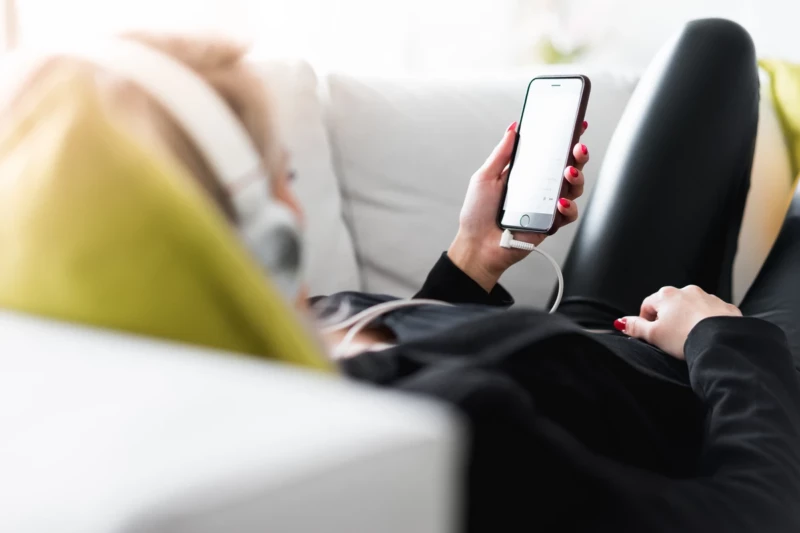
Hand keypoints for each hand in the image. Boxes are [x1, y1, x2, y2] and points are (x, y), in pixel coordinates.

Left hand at [448, 120, 589, 290]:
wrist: (477, 245)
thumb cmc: (477, 214)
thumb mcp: (485, 177)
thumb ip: (502, 153)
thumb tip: (513, 128)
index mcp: (527, 172)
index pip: (550, 151)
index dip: (565, 138)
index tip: (576, 124)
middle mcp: (540, 187)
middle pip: (569, 166)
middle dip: (578, 154)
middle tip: (577, 148)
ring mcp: (547, 205)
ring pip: (575, 187)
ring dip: (577, 177)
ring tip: (568, 172)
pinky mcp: (551, 224)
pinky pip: (569, 214)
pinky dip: (568, 207)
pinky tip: (559, 203)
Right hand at [615, 285, 742, 359]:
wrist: (721, 342)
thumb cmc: (685, 337)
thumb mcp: (654, 335)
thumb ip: (635, 327)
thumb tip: (621, 322)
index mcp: (666, 295)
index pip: (647, 305)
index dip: (645, 321)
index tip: (650, 334)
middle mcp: (687, 291)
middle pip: (670, 304)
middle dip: (668, 318)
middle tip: (669, 337)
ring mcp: (708, 297)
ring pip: (691, 307)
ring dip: (687, 318)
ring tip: (689, 336)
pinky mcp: (726, 307)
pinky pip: (712, 312)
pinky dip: (707, 320)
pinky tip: (707, 334)